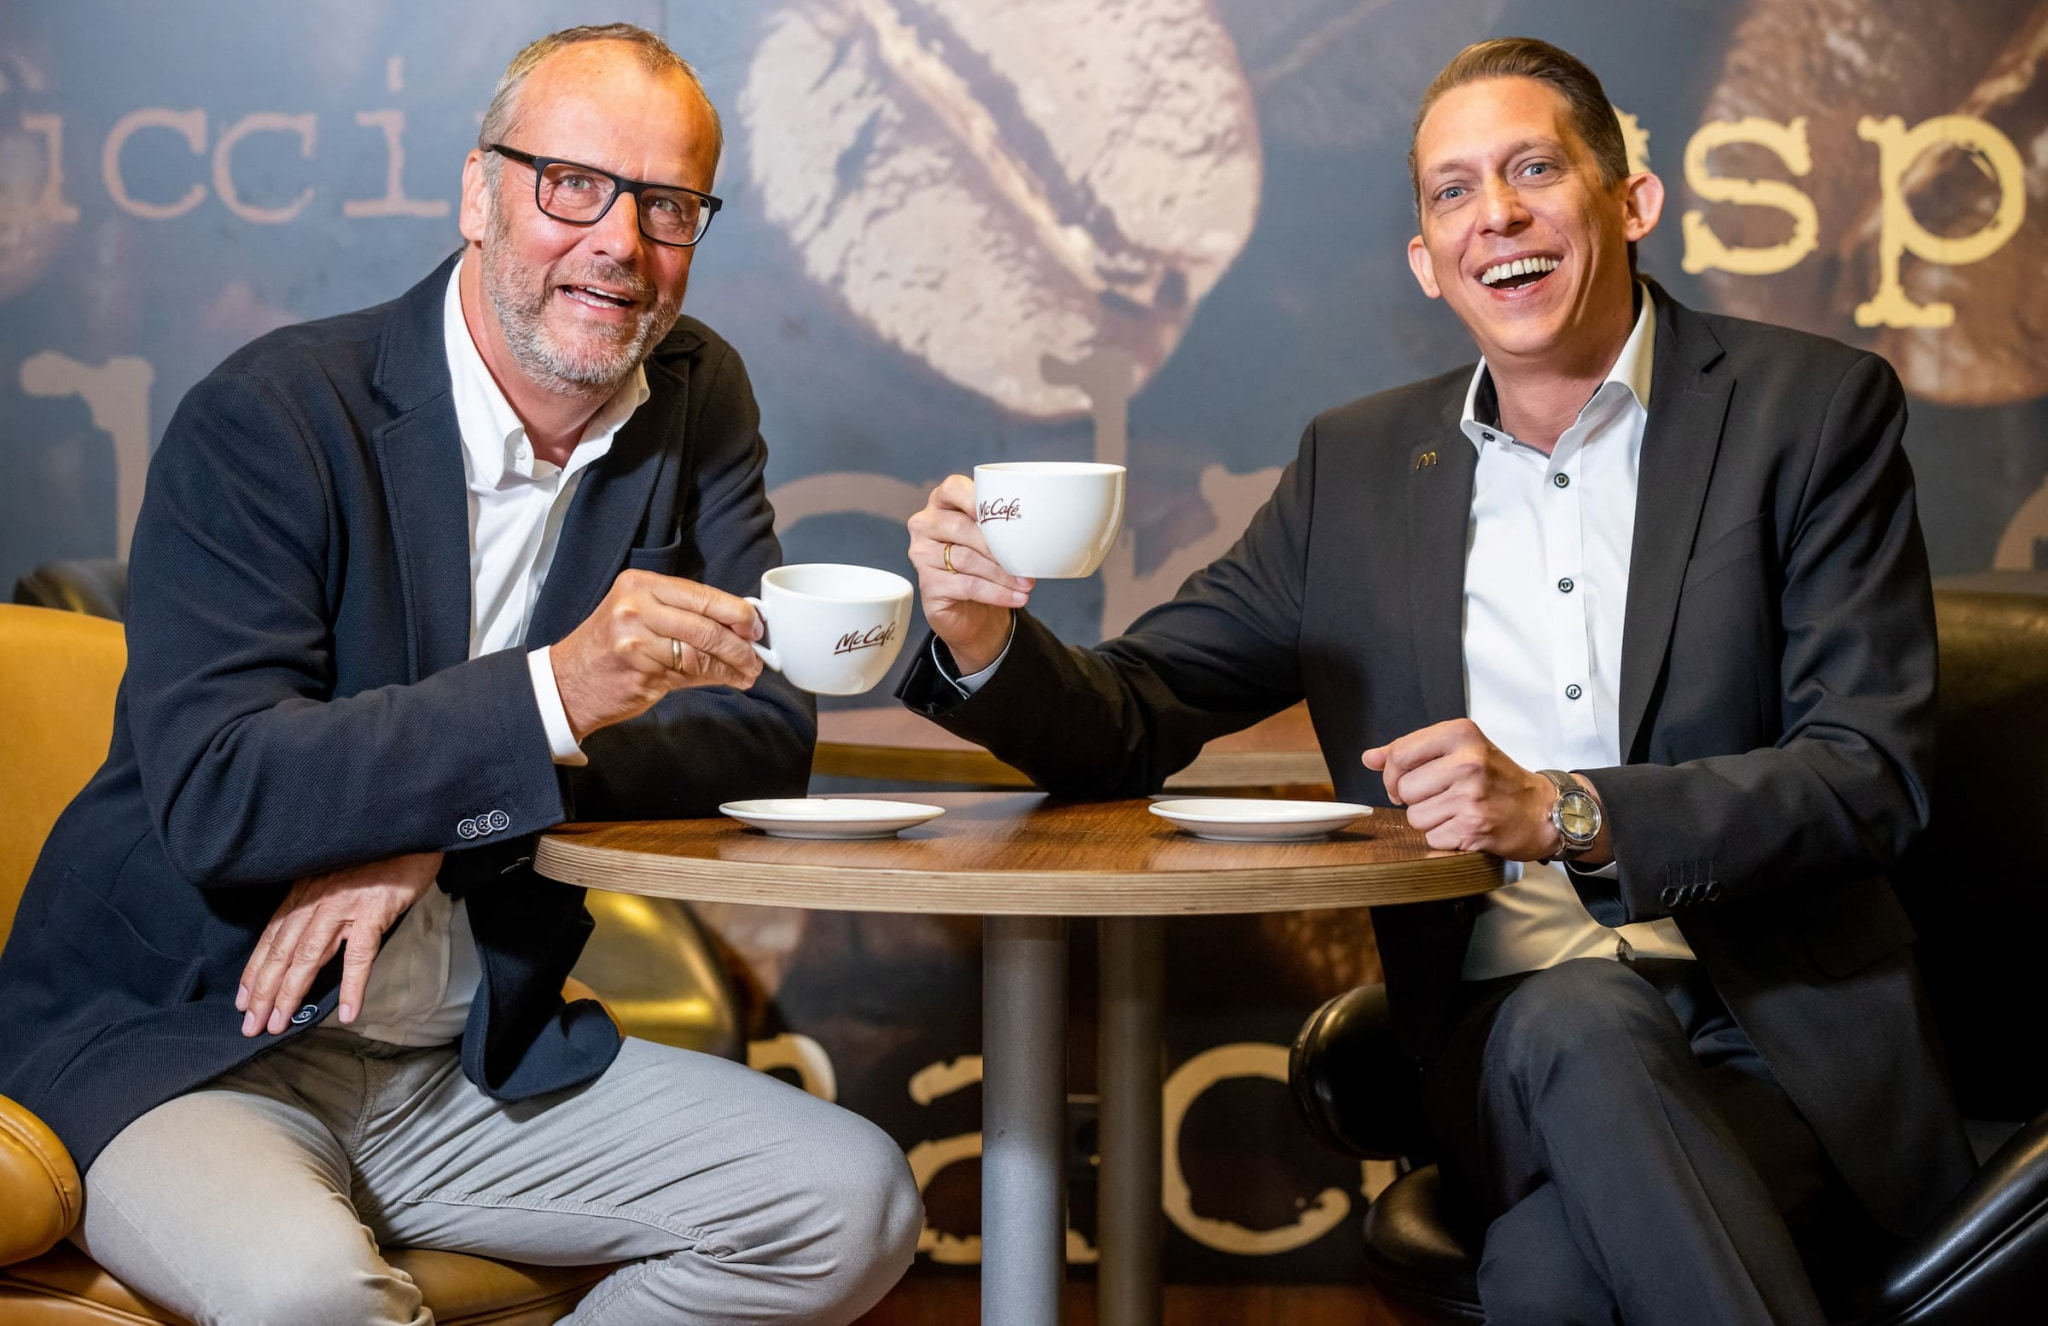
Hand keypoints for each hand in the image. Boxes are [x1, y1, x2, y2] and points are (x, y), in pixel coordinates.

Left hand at [236, 851, 443, 1035]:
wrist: (410, 829)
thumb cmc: (377, 854)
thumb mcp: (338, 874)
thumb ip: (321, 902)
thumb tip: (309, 940)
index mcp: (305, 890)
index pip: (271, 937)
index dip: (255, 970)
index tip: (243, 1000)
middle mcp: (316, 899)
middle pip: (282, 951)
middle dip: (264, 992)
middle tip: (251, 1025)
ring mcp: (344, 905)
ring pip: (308, 955)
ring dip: (291, 993)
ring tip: (280, 1024)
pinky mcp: (374, 911)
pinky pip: (359, 954)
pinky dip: (353, 985)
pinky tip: (350, 1011)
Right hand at [551, 571, 764, 739]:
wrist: (567, 681)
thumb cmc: (609, 646)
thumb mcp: (638, 613)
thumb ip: (682, 612)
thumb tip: (738, 622)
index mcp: (639, 584)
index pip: (702, 595)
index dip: (736, 612)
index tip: (756, 625)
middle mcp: (636, 608)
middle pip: (706, 625)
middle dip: (740, 644)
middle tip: (757, 655)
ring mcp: (637, 641)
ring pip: (702, 653)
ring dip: (732, 665)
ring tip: (748, 671)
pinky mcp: (642, 672)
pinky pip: (690, 675)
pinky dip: (715, 678)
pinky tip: (729, 680)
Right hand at [907, 474, 1032, 673]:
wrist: (972, 610)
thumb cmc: (985, 565)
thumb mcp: (994, 539)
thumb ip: (1004, 526)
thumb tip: (1038, 529)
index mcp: (942, 503)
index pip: (953, 488)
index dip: (976, 498)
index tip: (1003, 512)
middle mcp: (926, 525)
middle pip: (962, 527)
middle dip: (998, 547)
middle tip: (1026, 563)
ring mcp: (922, 554)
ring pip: (967, 559)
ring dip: (1002, 574)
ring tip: (1026, 584)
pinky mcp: (927, 584)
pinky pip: (967, 585)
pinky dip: (996, 593)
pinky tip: (1015, 597)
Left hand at [1363, 719, 1569, 859]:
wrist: (1542, 810)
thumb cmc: (1498, 779)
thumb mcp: (1460, 750)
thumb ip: (1411, 751)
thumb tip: (1369, 758)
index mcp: (1461, 734)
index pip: (1399, 754)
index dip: (1393, 773)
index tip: (1404, 780)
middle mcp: (1468, 762)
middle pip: (1404, 788)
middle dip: (1414, 799)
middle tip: (1442, 797)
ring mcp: (1471, 796)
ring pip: (1414, 816)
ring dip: (1430, 820)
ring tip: (1456, 811)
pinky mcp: (1473, 827)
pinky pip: (1432, 837)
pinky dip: (1444, 838)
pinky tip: (1465, 827)